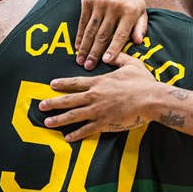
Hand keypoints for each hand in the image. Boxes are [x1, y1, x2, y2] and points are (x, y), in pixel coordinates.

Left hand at [40, 53, 156, 140]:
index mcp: (99, 82)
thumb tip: (112, 53)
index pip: (75, 83)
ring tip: (47, 122)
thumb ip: (120, 58)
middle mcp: (94, 96)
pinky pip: (87, 130)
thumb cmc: (144, 82)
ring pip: (73, 116)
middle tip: (41, 106)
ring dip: (59, 120)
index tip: (51, 85)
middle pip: (69, 100)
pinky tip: (67, 138)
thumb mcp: (132, 64)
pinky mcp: (105, 123)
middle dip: (53, 103)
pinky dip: (76, 134)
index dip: (62, 84)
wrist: (151, 99)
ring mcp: (98, 111)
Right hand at [76, 0, 147, 69]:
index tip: (106, 61)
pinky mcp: (88, 2)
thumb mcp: (140, 8)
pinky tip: (78, 47)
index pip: (120, 34)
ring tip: (80, 61)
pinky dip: (79, 36)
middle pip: (103, 35)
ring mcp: (100, 4)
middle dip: (95, 53)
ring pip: (91, 30)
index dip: (113, 49)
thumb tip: (138, 42)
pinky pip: (83, 22)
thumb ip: (141, 26)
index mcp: (130, 11)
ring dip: (85, 47)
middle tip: (89, 67)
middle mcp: (115, 7)